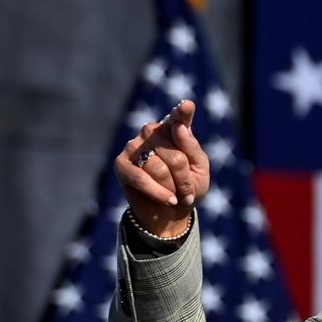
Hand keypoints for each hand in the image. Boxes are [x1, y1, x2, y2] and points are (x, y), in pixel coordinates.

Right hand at [114, 99, 209, 235]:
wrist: (171, 215)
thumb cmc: (188, 189)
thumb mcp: (200, 170)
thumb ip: (192, 148)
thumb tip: (179, 127)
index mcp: (174, 130)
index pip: (179, 118)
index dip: (182, 113)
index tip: (187, 107)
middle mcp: (152, 132)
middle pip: (175, 156)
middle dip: (184, 180)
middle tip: (188, 192)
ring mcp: (134, 146)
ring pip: (159, 169)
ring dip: (173, 188)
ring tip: (175, 196)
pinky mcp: (121, 164)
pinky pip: (141, 178)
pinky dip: (158, 192)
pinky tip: (168, 200)